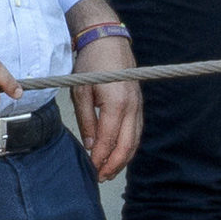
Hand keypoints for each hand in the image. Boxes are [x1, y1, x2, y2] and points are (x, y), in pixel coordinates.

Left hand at [71, 35, 142, 181]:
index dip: (100, 157)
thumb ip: (87, 120)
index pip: (108, 139)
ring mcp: (138, 106)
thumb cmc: (93, 64)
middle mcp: (132, 107)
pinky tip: (120, 153)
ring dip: (124, 158)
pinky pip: (137, 130)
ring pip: (135, 140)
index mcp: (116, 104)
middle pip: (127, 144)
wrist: (109, 43)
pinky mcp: (139, 104)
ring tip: (110, 171)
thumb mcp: (81, 92)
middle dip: (114, 164)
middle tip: (102, 177)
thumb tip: (91, 145)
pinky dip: (129, 146)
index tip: (91, 169)